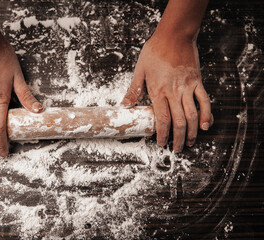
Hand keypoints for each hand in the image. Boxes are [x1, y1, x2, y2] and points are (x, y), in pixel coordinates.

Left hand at [121, 35, 212, 151]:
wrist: (174, 35)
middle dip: (178, 138)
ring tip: (190, 142)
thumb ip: (133, 90)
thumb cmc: (154, 51)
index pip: (162, 119)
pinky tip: (205, 125)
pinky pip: (204, 101)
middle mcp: (174, 92)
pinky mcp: (197, 81)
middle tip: (177, 149)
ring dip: (192, 131)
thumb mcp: (139, 70)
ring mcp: (188, 87)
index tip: (160, 142)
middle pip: (179, 121)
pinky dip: (206, 114)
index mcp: (158, 91)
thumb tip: (124, 106)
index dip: (162, 134)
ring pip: (192, 115)